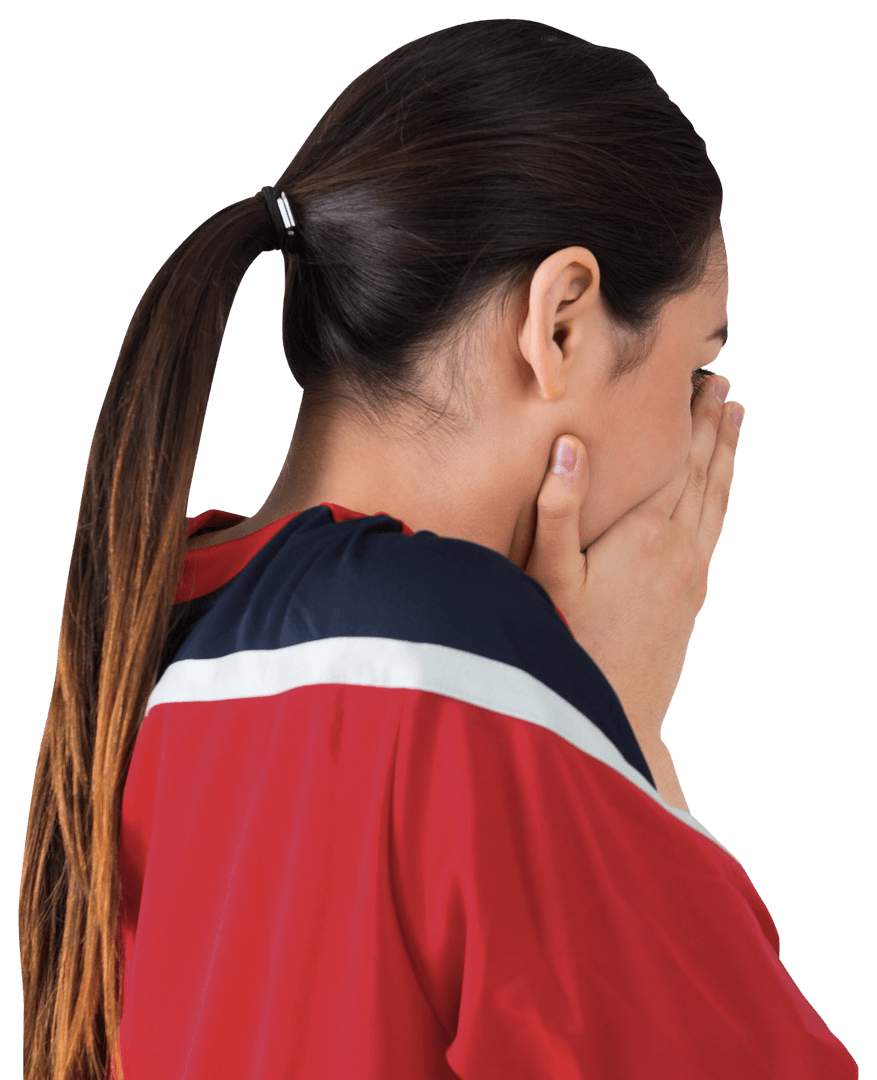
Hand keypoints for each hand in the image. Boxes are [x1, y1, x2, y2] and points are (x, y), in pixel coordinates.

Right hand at [524, 376, 743, 754]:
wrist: (618, 713)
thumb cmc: (570, 644)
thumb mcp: (550, 576)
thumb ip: (557, 509)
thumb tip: (569, 446)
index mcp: (647, 535)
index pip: (675, 461)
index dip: (688, 419)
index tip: (700, 380)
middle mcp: (681, 549)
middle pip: (704, 474)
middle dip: (714, 427)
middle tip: (724, 386)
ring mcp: (693, 575)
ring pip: (718, 501)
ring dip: (727, 458)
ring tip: (736, 422)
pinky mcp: (695, 598)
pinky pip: (717, 530)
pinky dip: (723, 497)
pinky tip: (719, 493)